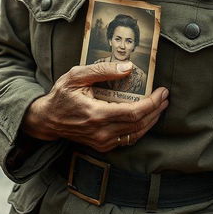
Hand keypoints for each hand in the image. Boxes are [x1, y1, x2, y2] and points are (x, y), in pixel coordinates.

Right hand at [21, 62, 168, 152]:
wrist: (47, 120)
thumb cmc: (61, 95)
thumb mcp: (77, 76)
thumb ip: (102, 70)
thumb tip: (128, 68)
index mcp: (97, 114)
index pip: (134, 113)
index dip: (152, 103)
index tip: (162, 91)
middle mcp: (102, 132)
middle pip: (139, 124)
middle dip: (156, 110)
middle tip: (165, 96)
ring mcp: (102, 141)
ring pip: (136, 134)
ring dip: (152, 120)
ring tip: (161, 106)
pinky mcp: (103, 145)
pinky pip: (128, 139)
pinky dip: (140, 128)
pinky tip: (146, 117)